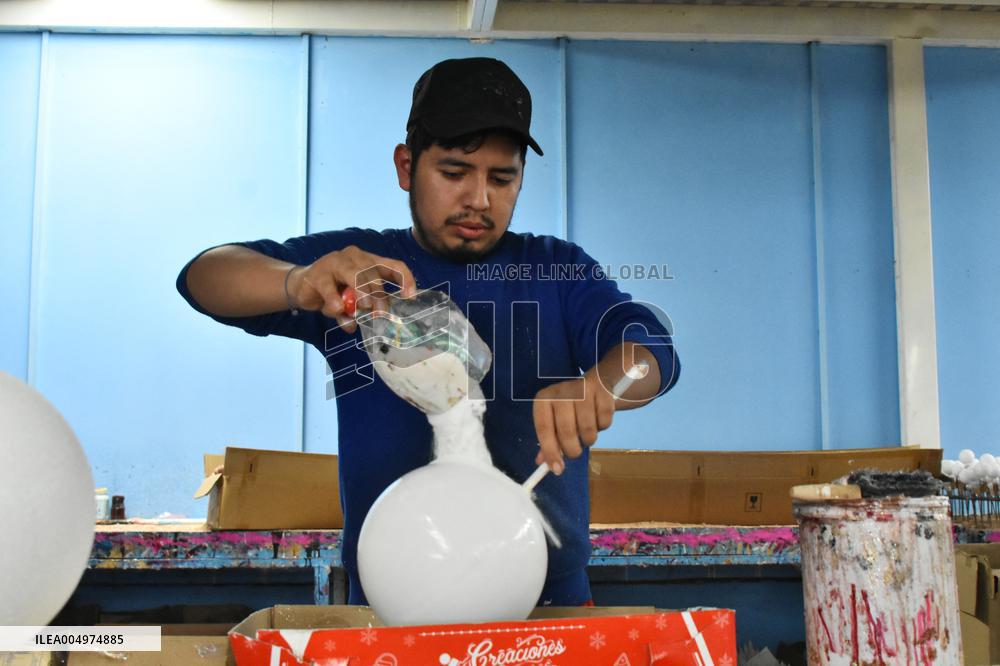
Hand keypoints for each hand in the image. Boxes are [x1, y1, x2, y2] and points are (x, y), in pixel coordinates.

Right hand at [286, 246, 415, 332]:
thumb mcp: (354, 299)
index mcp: (369, 261)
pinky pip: (330, 289)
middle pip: (373, 272)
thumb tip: (375, 319)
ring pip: (355, 274)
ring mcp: (336, 262)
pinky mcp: (318, 273)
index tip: (410, 297)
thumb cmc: (334, 290)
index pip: (393, 265)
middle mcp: (355, 257)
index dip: (405, 279)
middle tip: (380, 313)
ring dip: (361, 293)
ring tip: (362, 308)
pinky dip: (335, 302)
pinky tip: (337, 310)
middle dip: (379, 295)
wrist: (301, 286)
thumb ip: (364, 306)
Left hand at [533, 366, 615, 475]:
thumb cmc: (569, 408)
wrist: (593, 385)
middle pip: (566, 430)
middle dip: (572, 449)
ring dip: (589, 439)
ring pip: (587, 428)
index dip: (550, 451)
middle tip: (575, 453)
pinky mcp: (602, 391)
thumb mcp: (554, 421)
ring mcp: (582, 390)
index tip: (557, 470)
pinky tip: (597, 419)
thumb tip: (544, 464)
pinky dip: (602, 427)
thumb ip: (548, 442)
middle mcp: (561, 392)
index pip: (544, 429)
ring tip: (586, 434)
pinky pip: (604, 421)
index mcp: (543, 400)